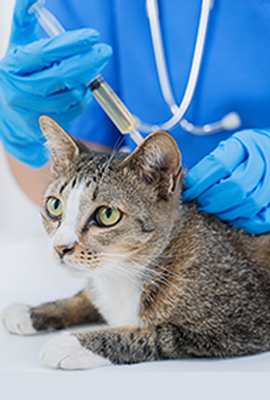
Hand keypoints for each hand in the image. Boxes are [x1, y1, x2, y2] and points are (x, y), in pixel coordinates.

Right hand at [0, 0, 111, 167]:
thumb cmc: (21, 72)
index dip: (72, 44)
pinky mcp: (45, 128)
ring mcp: (32, 112)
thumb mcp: (20, 44)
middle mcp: (19, 90)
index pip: (46, 52)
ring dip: (85, 83)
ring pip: (73, 95)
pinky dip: (83, 100)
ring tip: (85, 74)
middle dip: (89, 62)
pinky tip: (78, 93)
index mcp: (13, 65)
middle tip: (105, 51)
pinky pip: (75, 111)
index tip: (93, 36)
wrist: (10, 116)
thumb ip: (26, 17)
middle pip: (64, 75)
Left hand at [182, 129, 269, 234]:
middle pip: (236, 186)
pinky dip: (247, 222)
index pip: (218, 166)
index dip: (199, 184)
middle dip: (212, 200)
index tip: (188, 194)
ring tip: (216, 211)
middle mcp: (262, 159)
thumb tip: (187, 187)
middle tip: (201, 205)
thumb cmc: (244, 153)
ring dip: (227, 212)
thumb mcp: (227, 149)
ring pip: (250, 203)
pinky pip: (263, 218)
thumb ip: (211, 164)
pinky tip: (235, 218)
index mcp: (244, 144)